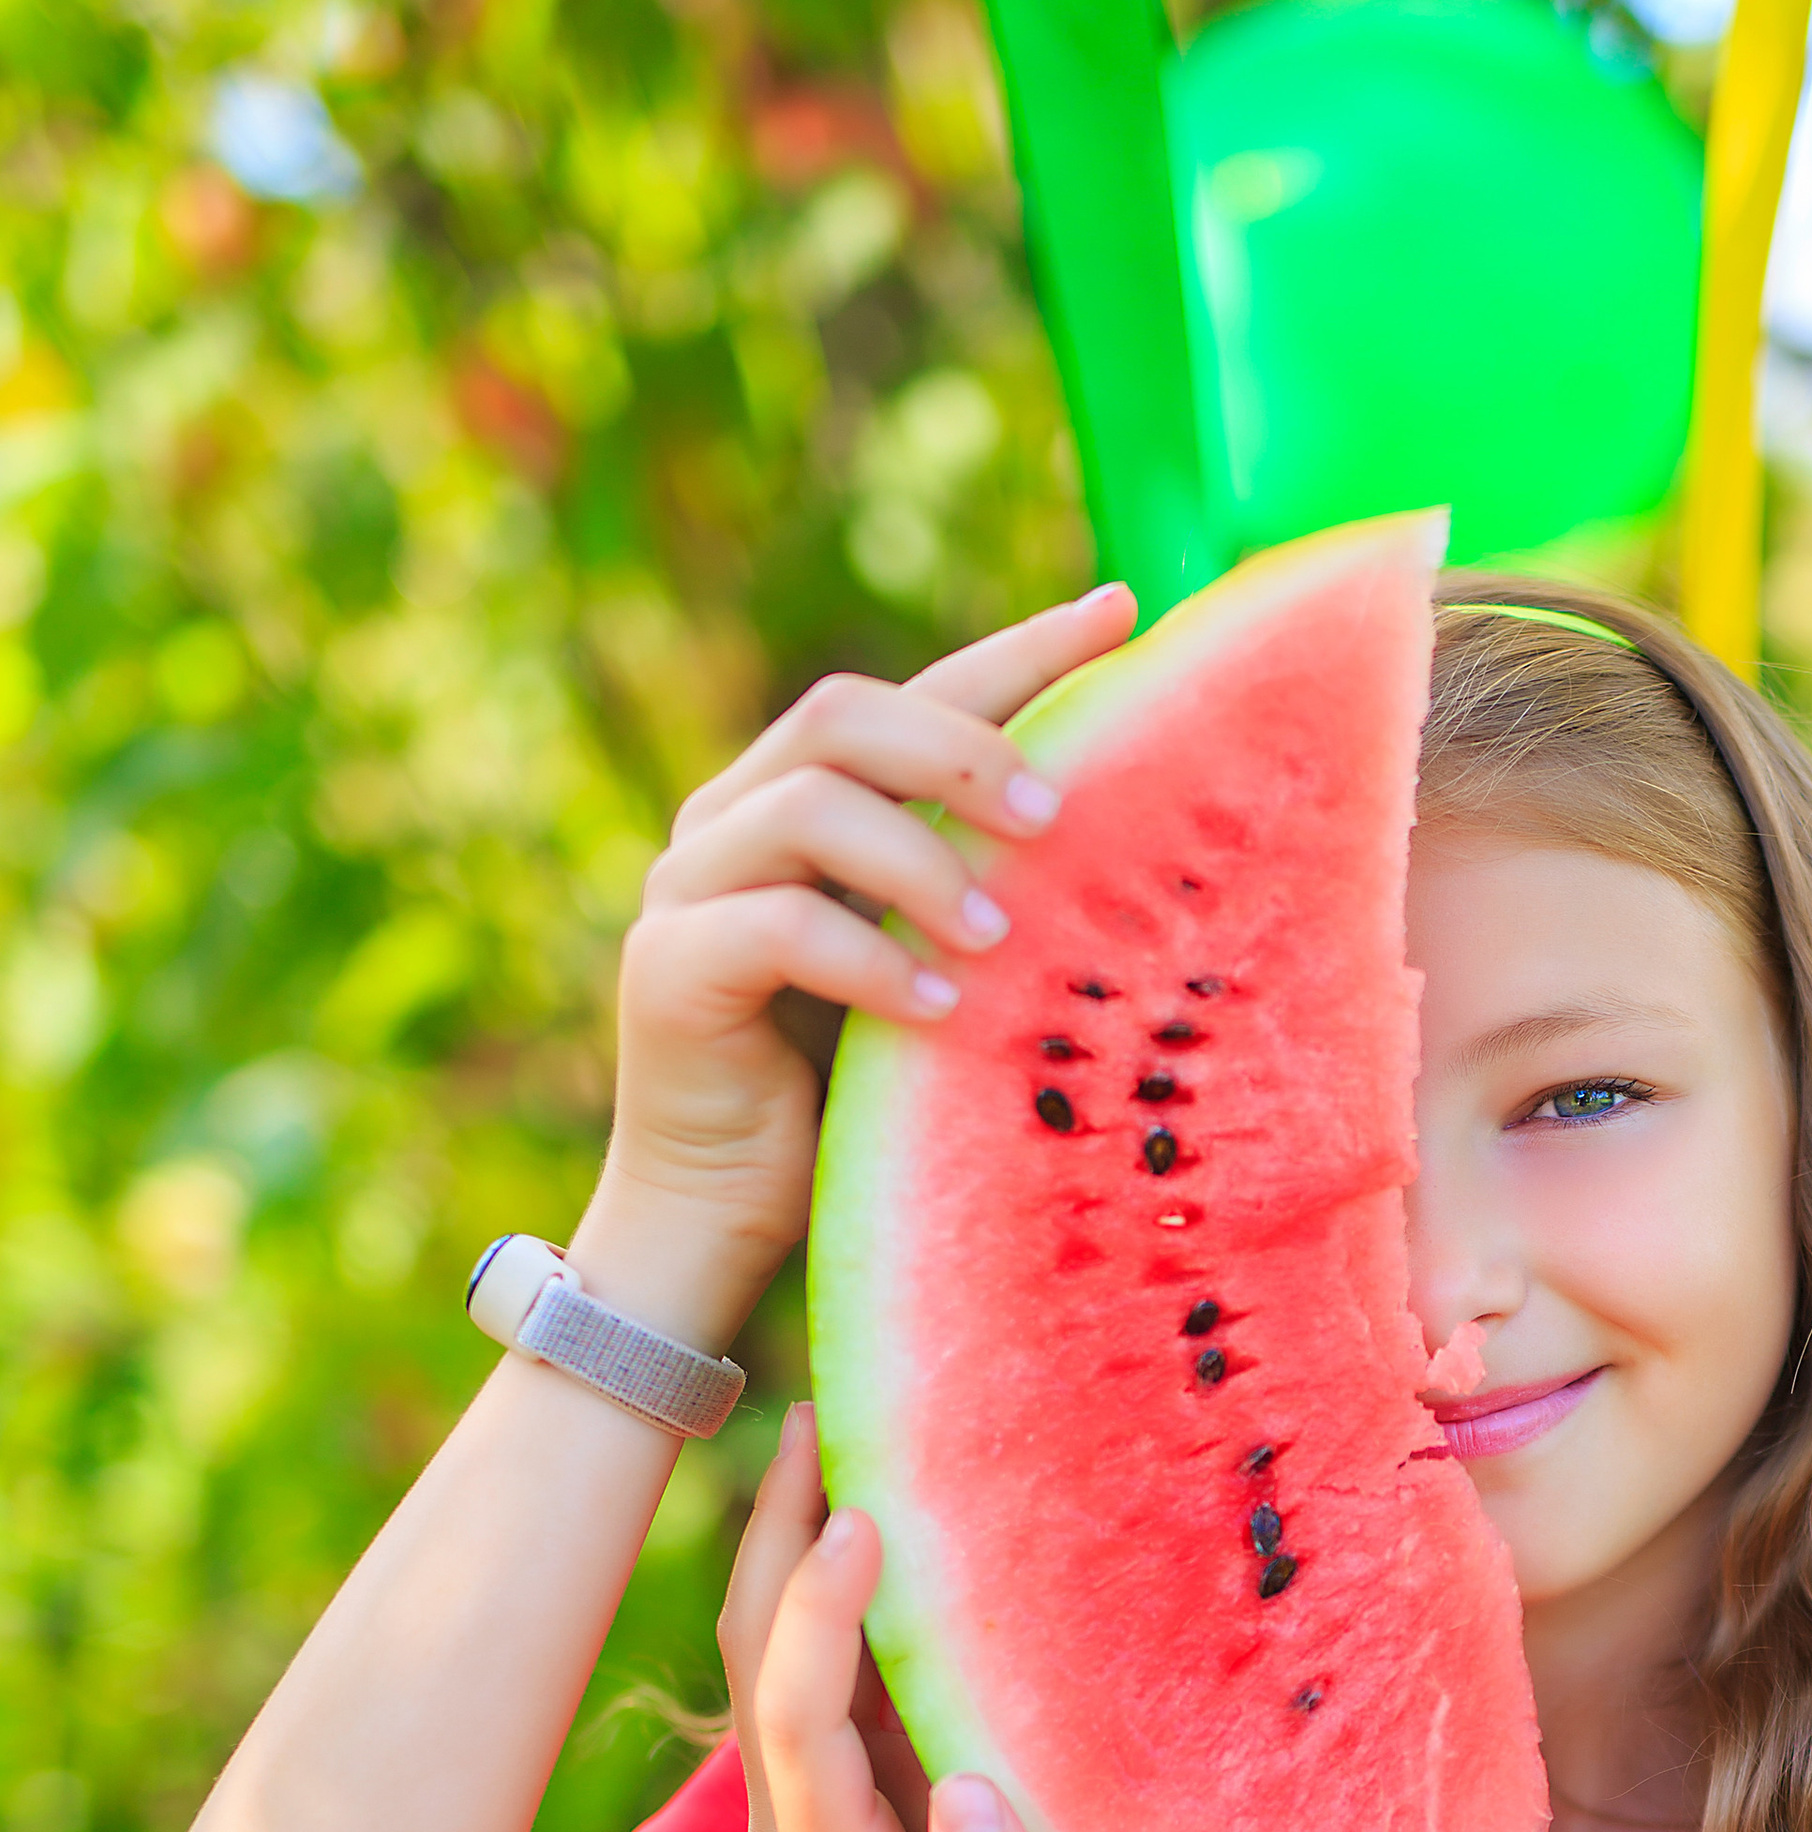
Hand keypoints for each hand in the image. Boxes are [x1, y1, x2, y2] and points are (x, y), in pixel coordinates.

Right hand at [588, 584, 1135, 1342]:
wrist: (714, 1217)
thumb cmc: (839, 1097)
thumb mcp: (929, 971)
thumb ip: (976, 892)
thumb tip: (1117, 838)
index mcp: (799, 797)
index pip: (916, 689)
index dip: (1018, 648)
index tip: (1124, 614)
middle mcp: (731, 819)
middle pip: (843, 715)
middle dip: (961, 751)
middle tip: (1053, 819)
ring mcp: (687, 887)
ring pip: (808, 807)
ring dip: (921, 864)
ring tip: (997, 941)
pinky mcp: (667, 970)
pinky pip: (779, 930)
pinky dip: (872, 963)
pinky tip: (938, 1010)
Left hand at [720, 1409, 1164, 1831]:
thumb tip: (967, 1799)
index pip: (791, 1711)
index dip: (814, 1606)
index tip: (865, 1514)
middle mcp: (796, 1819)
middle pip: (754, 1648)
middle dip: (779, 1529)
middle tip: (828, 1409)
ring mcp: (816, 1791)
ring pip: (776, 1638)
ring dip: (798, 1531)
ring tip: (843, 1423)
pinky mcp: (854, 1773)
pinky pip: (822, 1651)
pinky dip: (835, 1566)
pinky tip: (884, 1499)